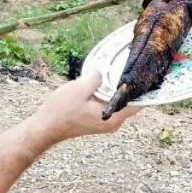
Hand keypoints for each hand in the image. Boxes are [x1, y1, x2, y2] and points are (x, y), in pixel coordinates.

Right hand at [27, 71, 141, 145]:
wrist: (45, 127)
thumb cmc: (61, 111)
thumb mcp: (80, 88)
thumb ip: (96, 77)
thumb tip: (104, 70)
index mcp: (113, 117)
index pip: (138, 103)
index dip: (144, 87)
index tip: (146, 72)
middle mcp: (113, 122)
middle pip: (129, 101)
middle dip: (130, 85)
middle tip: (131, 65)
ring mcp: (105, 122)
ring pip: (118, 102)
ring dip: (116, 88)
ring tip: (116, 70)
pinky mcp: (97, 120)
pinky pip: (109, 104)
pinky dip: (108, 93)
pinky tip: (102, 82)